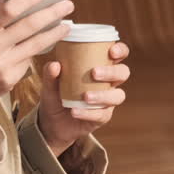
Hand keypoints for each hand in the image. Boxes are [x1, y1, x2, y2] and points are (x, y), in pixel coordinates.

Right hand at [0, 0, 73, 124]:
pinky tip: (48, 42)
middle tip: (67, 5)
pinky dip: (39, 49)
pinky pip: (29, 59)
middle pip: (28, 26)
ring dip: (55, 32)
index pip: (7, 10)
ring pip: (36, 44)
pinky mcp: (11, 78)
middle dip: (51, 13)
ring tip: (67, 24)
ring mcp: (2, 65)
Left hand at [38, 41, 130, 156]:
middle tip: (94, 72)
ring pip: (118, 96)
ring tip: (85, 96)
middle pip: (123, 73)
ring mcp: (107, 100)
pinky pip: (102, 115)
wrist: (52, 123)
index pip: (118, 54)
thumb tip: (55, 64)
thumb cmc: (56, 96)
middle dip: (112, 72)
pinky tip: (75, 111)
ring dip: (103, 95)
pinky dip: (88, 113)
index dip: (120, 50)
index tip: (111, 51)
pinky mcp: (102, 117)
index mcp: (100, 66)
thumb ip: (50, 74)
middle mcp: (108, 82)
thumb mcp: (50, 84)